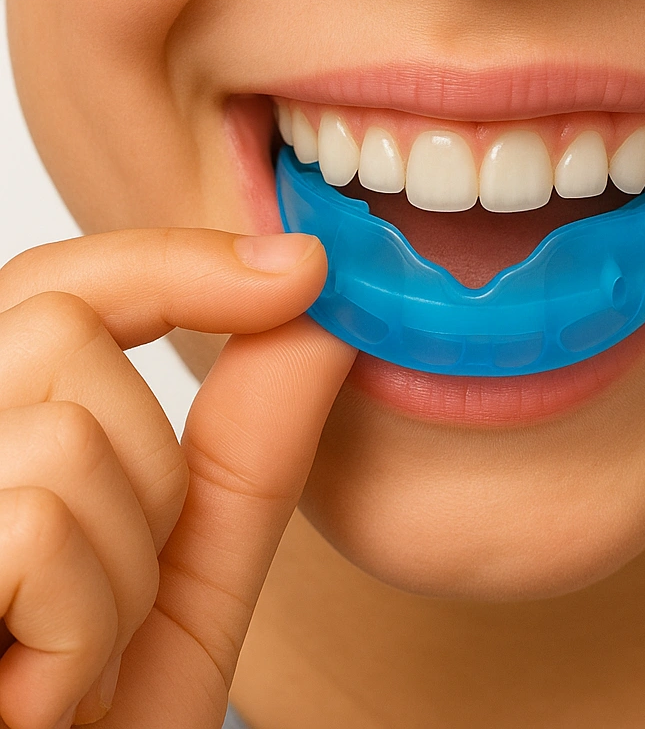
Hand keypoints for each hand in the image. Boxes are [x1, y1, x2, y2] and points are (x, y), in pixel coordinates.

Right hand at [0, 230, 355, 728]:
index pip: (60, 284)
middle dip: (148, 473)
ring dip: (116, 575)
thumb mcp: (185, 575)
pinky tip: (36, 700)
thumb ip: (246, 443)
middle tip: (115, 595)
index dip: (182, 259)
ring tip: (70, 664)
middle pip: (62, 329)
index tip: (305, 269)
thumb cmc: (94, 728)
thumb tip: (316, 304)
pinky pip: (33, 525)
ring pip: (64, 437)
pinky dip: (76, 630)